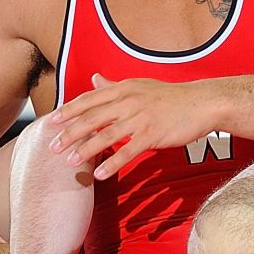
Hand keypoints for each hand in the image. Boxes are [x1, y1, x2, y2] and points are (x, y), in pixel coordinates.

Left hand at [45, 73, 223, 180]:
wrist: (203, 103)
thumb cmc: (171, 96)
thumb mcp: (139, 85)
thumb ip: (114, 84)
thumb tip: (93, 78)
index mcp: (124, 88)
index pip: (89, 99)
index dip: (68, 111)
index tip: (51, 121)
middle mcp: (129, 101)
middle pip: (92, 118)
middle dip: (69, 133)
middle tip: (52, 147)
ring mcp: (141, 118)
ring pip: (106, 135)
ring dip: (86, 150)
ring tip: (70, 162)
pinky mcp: (153, 134)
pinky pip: (128, 152)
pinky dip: (112, 164)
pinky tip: (100, 175)